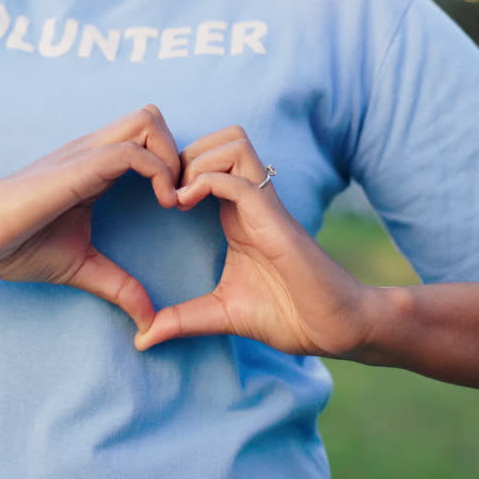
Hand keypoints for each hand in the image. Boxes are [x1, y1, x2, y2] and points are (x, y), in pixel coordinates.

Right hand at [0, 106, 180, 331]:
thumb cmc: (12, 245)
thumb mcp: (79, 266)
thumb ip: (117, 286)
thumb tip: (148, 320)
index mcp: (94, 168)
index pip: (148, 138)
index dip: (174, 166)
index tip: (179, 207)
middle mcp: (93, 152)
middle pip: (153, 117)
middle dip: (180, 153)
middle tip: (182, 198)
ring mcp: (85, 155)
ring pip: (149, 121)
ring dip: (173, 158)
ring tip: (172, 201)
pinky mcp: (77, 168)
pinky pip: (133, 151)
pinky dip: (159, 172)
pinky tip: (161, 205)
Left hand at [134, 125, 379, 356]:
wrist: (336, 328)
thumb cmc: (289, 316)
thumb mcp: (220, 315)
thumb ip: (181, 320)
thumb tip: (142, 340)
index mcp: (238, 214)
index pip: (211, 159)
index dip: (178, 166)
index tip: (156, 198)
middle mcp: (252, 201)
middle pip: (222, 138)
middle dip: (184, 152)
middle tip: (164, 190)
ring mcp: (265, 206)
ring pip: (232, 144)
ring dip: (196, 161)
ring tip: (176, 196)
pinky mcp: (274, 219)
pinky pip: (237, 179)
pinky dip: (205, 181)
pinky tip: (184, 205)